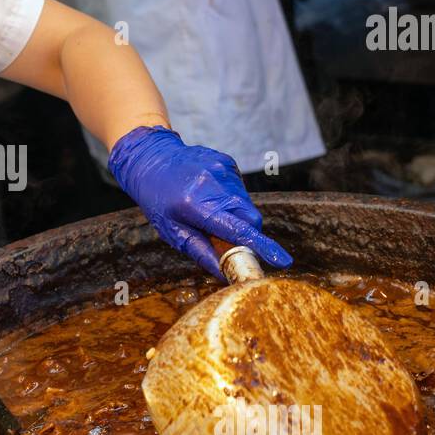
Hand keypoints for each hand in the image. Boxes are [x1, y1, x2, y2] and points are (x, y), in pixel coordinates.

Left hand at [108, 126, 291, 279]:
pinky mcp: (227, 162)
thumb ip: (202, 253)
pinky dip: (231, 200)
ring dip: (236, 215)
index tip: (282, 260)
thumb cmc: (158, 200)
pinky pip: (240, 190)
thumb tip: (225, 275)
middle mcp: (213, 184)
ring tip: (209, 211)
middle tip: (227, 239)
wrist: (151, 159)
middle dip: (247, 233)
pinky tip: (210, 196)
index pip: (238, 230)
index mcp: (197, 205)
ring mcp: (223, 169)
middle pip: (250, 218)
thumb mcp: (172, 232)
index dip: (262, 247)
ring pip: (246, 204)